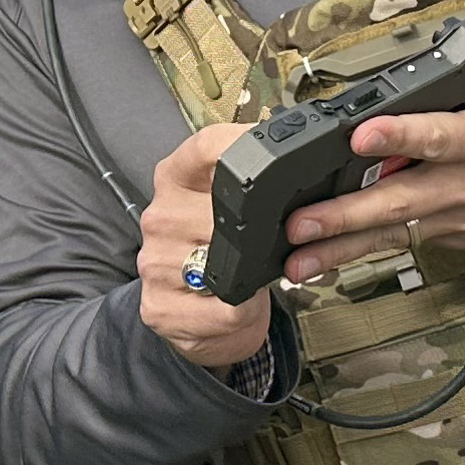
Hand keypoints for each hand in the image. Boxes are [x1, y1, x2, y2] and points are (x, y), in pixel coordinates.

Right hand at [136, 126, 275, 366]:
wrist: (211, 318)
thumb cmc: (230, 257)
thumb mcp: (246, 209)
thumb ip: (267, 181)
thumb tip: (310, 165)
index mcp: (177, 178)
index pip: (208, 146)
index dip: (244, 148)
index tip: (276, 161)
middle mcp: (160, 215)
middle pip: (223, 214)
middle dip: (255, 239)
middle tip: (262, 250)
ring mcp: (153, 260)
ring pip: (222, 268)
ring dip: (249, 283)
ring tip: (245, 283)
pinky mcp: (157, 305)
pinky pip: (219, 310)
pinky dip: (240, 315)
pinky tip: (235, 309)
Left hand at [276, 0, 464, 277]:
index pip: (441, 136)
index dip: (401, 137)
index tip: (361, 135)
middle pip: (400, 200)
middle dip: (347, 214)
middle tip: (299, 222)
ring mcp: (460, 217)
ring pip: (394, 233)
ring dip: (343, 247)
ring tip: (293, 260)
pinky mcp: (456, 235)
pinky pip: (405, 245)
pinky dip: (364, 255)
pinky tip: (321, 264)